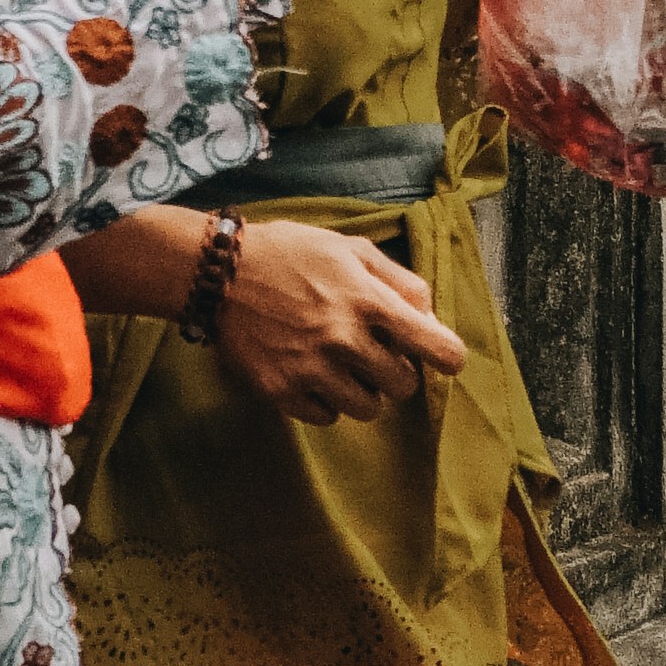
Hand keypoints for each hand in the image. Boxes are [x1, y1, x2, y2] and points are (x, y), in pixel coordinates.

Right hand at [216, 223, 467, 425]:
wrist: (217, 272)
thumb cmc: (289, 253)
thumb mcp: (349, 248)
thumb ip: (397, 280)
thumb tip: (429, 315)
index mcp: (368, 301)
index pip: (437, 348)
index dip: (447, 356)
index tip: (442, 358)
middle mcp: (344, 340)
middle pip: (403, 385)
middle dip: (396, 371)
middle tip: (374, 354)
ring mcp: (311, 369)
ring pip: (368, 408)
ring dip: (362, 390)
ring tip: (341, 366)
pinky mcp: (281, 391)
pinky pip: (326, 417)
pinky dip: (325, 401)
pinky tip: (312, 374)